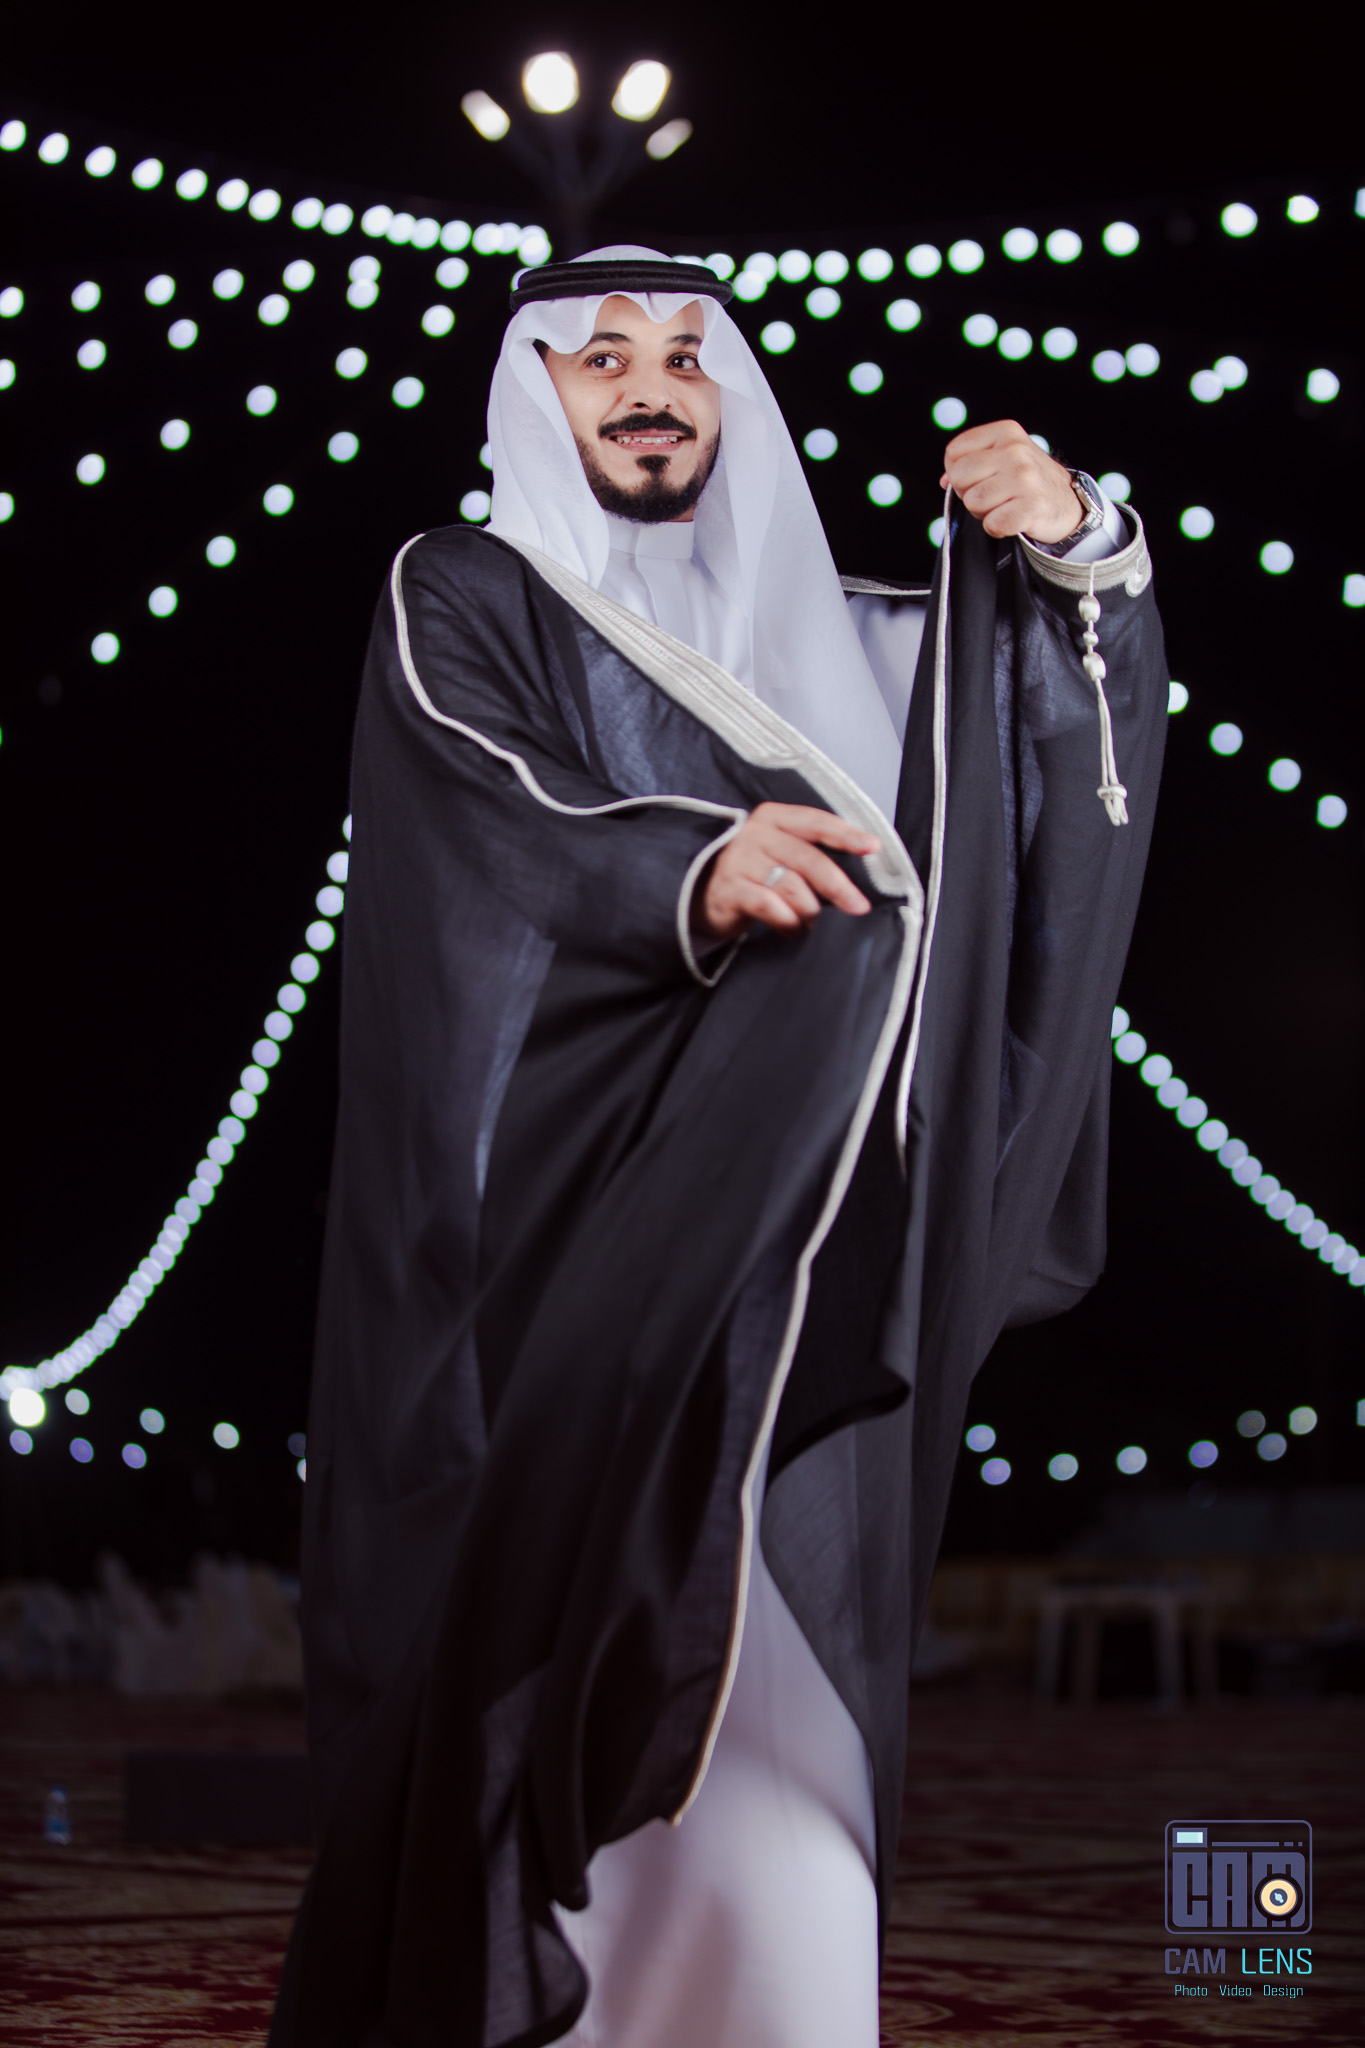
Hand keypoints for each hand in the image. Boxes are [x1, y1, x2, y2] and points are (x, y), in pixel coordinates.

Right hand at [698, 802, 878, 941]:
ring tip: (812, 924)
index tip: (872, 847)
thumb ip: (810, 852)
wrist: (700, 893)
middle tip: (859, 907)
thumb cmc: (753, 873)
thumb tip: (859, 871)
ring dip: (810, 911)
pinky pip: (770, 907)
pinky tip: (794, 930)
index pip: (815, 822)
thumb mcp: (778, 851)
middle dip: (838, 886)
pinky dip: (789, 922)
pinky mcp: (729, 890)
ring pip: (792, 887)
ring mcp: (739, 861)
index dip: (845, 835)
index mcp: (772, 817)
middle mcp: (754, 834)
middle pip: (808, 859)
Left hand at [939, 420, 1082, 543]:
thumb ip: (970, 461)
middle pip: (959, 477)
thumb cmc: (1028, 480)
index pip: (954, 452)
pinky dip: (997, 528)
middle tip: (992, 495)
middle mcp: (1016, 451)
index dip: (957, 471)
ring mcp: (1025, 479)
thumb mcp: (1003, 456)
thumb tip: (945, 481)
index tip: (978, 477)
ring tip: (1005, 505)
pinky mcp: (1031, 507)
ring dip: (984, 512)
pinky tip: (1012, 519)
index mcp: (1006, 432)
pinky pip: (992, 524)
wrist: (1067, 502)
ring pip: (973, 502)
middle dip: (968, 492)